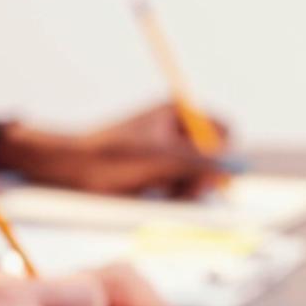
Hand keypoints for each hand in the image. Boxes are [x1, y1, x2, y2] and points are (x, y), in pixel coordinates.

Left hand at [0, 102, 230, 197]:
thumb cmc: (111, 159)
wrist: (71, 171)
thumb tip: (234, 169)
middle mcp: (175, 127)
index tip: (207, 174)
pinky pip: (180, 184)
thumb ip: (201, 161)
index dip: (221, 155)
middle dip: (203, 174)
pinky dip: (174, 192)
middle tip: (185, 190)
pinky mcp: (156, 170)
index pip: (223, 131)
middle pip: (213, 154)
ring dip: (187, 186)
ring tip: (164, 192)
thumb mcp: (160, 160)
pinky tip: (155, 195)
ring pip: (197, 173)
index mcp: (178, 111)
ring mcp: (166, 149)